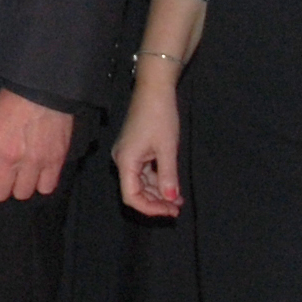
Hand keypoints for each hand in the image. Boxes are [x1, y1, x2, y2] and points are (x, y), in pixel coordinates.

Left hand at [0, 89, 74, 202]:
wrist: (42, 89)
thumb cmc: (11, 102)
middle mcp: (9, 158)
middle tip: (1, 181)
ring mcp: (33, 162)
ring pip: (22, 194)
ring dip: (20, 187)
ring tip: (22, 176)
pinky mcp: (54, 161)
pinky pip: (46, 188)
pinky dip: (41, 184)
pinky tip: (39, 175)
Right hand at [112, 80, 183, 217]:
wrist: (154, 90)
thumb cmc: (160, 116)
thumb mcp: (167, 148)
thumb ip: (168, 176)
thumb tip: (171, 199)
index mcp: (126, 161)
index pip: (132, 196)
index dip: (150, 208)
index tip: (170, 211)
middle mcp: (122, 160)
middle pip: (135, 191)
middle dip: (156, 202)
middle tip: (178, 208)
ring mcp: (127, 154)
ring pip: (140, 182)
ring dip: (158, 192)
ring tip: (178, 199)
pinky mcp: (134, 149)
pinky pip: (143, 171)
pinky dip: (157, 180)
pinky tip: (171, 184)